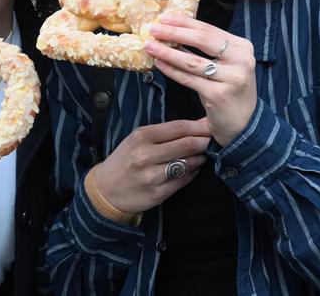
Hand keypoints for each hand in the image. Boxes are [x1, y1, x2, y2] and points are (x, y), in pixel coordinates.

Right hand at [95, 119, 210, 213]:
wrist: (106, 190)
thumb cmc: (124, 159)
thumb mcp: (137, 139)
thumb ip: (164, 133)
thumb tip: (196, 125)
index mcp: (141, 136)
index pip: (178, 127)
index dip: (198, 126)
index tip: (210, 126)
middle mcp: (146, 155)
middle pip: (186, 144)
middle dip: (204, 141)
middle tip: (213, 140)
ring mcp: (152, 176)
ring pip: (187, 163)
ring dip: (200, 157)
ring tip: (203, 154)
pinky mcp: (158, 194)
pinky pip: (183, 180)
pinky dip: (192, 172)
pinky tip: (192, 168)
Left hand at [147, 14, 257, 146]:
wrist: (244, 123)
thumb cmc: (229, 90)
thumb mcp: (226, 65)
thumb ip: (208, 48)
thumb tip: (175, 30)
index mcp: (242, 47)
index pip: (209, 29)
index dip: (185, 22)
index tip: (165, 17)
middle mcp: (242, 61)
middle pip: (202, 40)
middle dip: (175, 32)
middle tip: (154, 28)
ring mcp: (232, 78)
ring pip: (192, 61)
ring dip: (168, 52)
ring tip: (150, 46)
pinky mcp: (219, 95)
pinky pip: (189, 79)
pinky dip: (171, 70)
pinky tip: (159, 63)